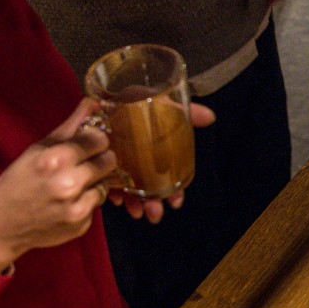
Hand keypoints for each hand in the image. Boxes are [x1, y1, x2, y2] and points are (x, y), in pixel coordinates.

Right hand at [0, 100, 116, 271]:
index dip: (94, 140)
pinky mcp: (81, 225)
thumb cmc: (16, 184)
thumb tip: (93, 102)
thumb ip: (70, 126)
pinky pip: (96, 205)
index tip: (87, 143)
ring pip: (106, 183)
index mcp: (56, 160)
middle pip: (110, 160)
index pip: (100, 139)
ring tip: (71, 185)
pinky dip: (86, 202)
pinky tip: (66, 203)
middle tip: (81, 164)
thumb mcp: (37, 150)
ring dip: (93, 182)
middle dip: (99, 160)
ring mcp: (76, 208)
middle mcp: (69, 184)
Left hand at [109, 103, 216, 222]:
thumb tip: (210, 117)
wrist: (98, 94)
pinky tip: (117, 199)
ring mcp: (118, 161)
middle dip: (154, 201)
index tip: (176, 201)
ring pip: (130, 187)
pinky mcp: (98, 164)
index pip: (168, 172)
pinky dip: (113, 192)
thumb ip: (184, 111)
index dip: (174, 189)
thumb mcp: (160, 103)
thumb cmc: (130, 99)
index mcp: (153, 147)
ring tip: (137, 212)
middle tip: (155, 213)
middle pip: (149, 183)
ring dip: (136, 202)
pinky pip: (107, 183)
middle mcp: (137, 156)